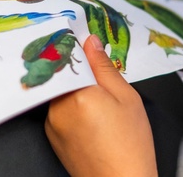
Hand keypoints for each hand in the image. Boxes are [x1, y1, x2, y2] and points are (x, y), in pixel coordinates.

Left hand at [45, 34, 157, 176]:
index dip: (77, 45)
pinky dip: (70, 103)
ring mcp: (52, 123)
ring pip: (61, 90)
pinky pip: (59, 107)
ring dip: (74, 85)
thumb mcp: (126, 97)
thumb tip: (91, 42)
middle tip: (95, 68)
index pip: (70, 57)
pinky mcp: (52, 134)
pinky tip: (90, 113)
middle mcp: (58, 107)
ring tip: (97, 97)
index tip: (83, 38)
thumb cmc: (130, 144)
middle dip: (78, 67)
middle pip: (63, 73)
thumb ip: (104, 67)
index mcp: (77, 95)